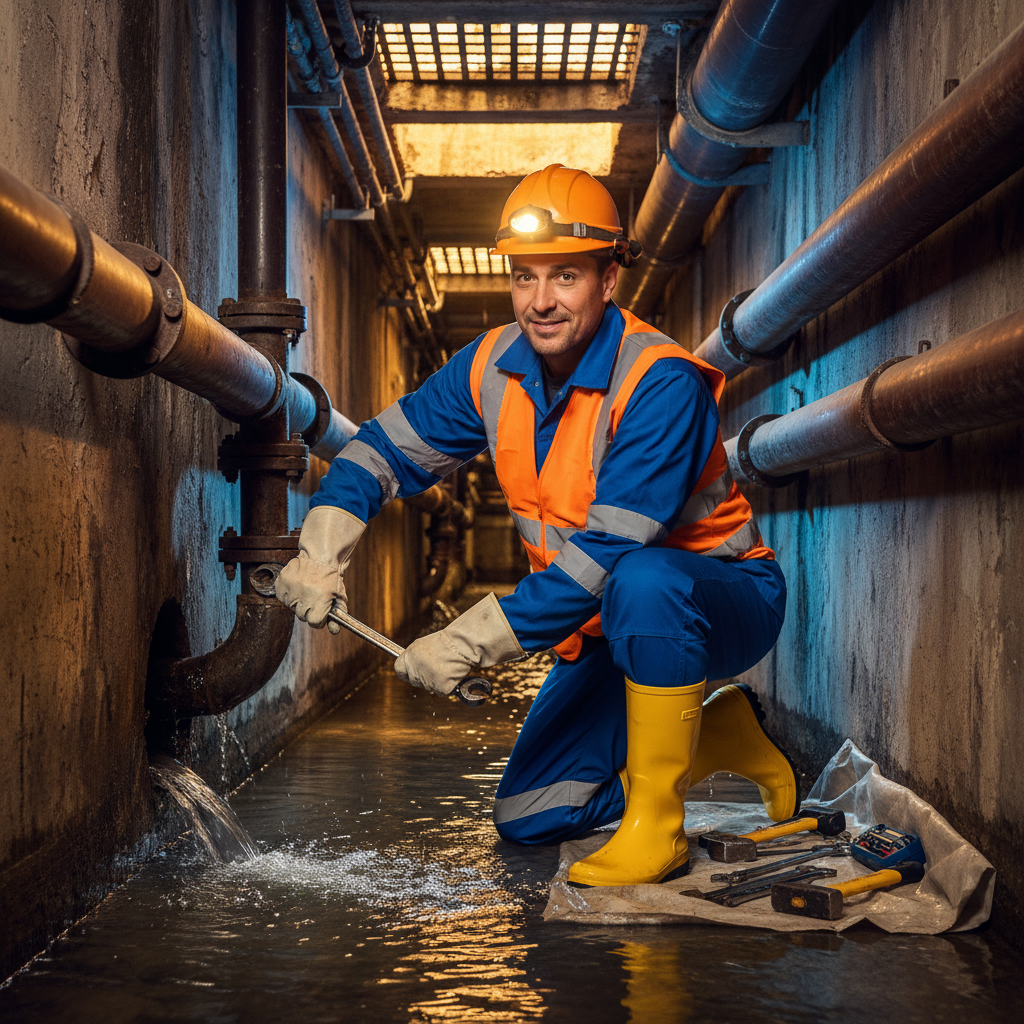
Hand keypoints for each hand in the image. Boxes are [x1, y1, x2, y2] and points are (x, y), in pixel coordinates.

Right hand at [275, 505, 364, 632]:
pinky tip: (297, 585)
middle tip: (315, 597)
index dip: (319, 618)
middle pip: (302, 616)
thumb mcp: (339, 597)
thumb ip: (336, 616)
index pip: (314, 622)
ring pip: (291, 607)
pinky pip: (282, 597)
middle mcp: (303, 596)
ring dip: (298, 601)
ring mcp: (290, 589)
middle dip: (309, 609)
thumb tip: (335, 631)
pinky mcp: (281, 583)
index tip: (321, 612)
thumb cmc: (331, 578)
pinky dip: (288, 594)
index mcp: (319, 600)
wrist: (320, 555)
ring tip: (307, 589)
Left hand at [395, 593, 523, 694]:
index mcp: (409, 658)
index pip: (399, 670)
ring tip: (446, 665)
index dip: (406, 670)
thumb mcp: (422, 646)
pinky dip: (448, 684)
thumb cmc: (445, 643)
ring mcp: (427, 681)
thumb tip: (408, 668)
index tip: (412, 670)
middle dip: (422, 676)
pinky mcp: (440, 689)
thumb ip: (413, 658)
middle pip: (414, 680)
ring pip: (429, 686)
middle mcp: (415, 670)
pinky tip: (452, 672)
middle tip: (435, 666)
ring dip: (436, 680)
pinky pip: (441, 690)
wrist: (462, 645)